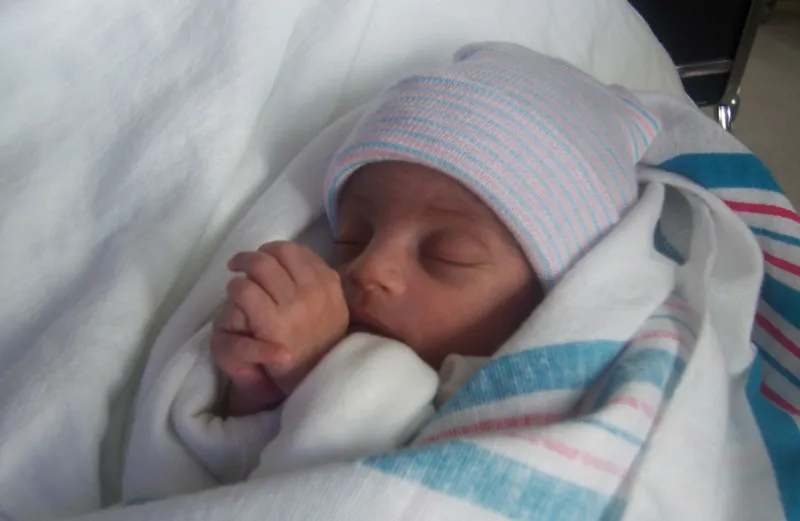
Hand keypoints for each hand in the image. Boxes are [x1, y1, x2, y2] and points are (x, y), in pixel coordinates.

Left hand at [211, 241, 348, 412]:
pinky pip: (245, 289)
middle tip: (243, 263)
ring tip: (237, 278)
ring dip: (243, 267)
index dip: (275, 251)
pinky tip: (235, 295)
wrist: (313, 380)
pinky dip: (236, 287)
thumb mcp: (334, 310)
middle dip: (256, 254)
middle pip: (278, 252)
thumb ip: (322, 285)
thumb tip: (304, 259)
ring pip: (259, 265)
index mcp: (329, 285)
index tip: (267, 259)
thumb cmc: (320, 345)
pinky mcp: (271, 322)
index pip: (297, 251)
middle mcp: (314, 291)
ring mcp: (293, 305)